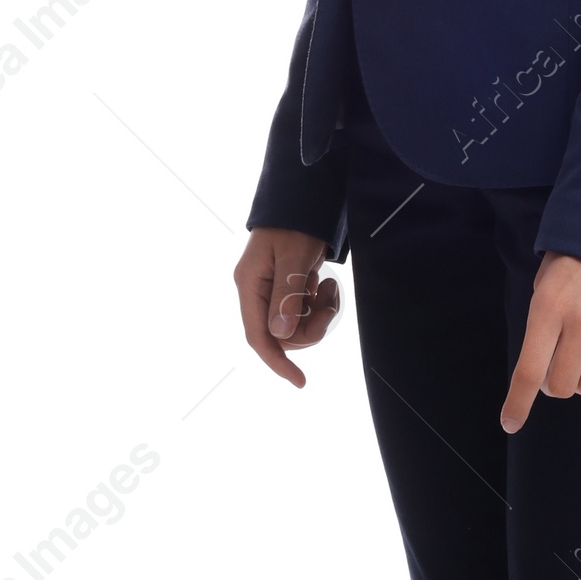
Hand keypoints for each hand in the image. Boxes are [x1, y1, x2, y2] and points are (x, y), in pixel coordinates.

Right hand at [234, 229, 339, 387]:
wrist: (303, 199)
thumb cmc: (295, 224)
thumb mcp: (294, 257)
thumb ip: (287, 294)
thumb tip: (280, 335)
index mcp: (250, 285)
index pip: (258, 336)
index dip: (277, 361)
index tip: (300, 381)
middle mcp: (257, 292)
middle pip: (282, 335)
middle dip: (310, 326)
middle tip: (330, 301)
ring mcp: (271, 291)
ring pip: (295, 325)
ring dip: (318, 313)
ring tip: (330, 287)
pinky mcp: (287, 289)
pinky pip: (304, 312)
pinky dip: (319, 304)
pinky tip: (326, 283)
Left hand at [500, 250, 580, 432]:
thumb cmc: (572, 258)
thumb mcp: (542, 284)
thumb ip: (539, 327)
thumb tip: (539, 373)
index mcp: (549, 309)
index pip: (529, 371)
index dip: (517, 404)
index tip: (510, 422)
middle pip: (561, 386)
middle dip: (551, 384)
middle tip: (552, 366)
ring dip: (580, 386)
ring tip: (578, 365)